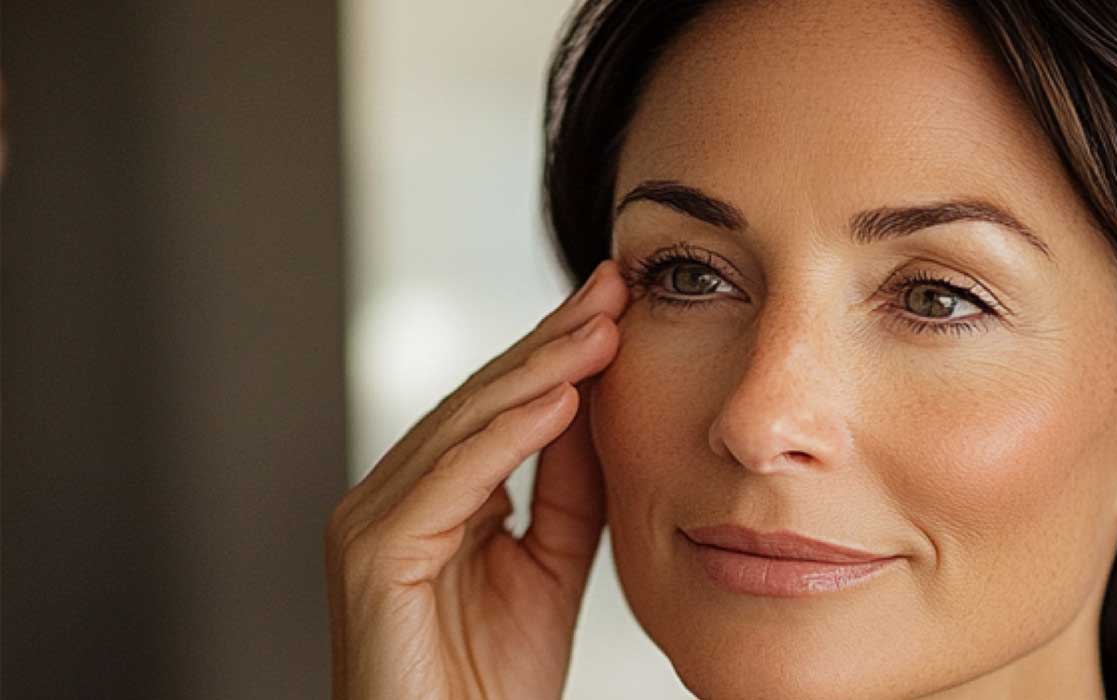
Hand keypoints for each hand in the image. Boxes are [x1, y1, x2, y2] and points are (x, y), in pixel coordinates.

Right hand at [325, 259, 626, 698]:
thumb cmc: (491, 685)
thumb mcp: (549, 566)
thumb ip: (564, 490)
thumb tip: (590, 404)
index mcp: (424, 499)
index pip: (496, 407)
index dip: (557, 353)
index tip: (617, 304)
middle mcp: (387, 498)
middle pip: (478, 401)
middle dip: (551, 341)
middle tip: (614, 286)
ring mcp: (370, 522)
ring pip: (464, 426)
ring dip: (539, 371)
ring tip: (604, 327)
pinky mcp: (372, 554)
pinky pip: (451, 479)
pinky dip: (507, 435)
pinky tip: (562, 397)